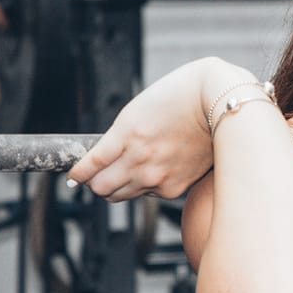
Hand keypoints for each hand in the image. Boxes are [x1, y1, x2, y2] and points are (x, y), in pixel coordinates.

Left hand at [69, 58, 257, 200]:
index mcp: (127, 135)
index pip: (90, 166)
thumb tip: (102, 162)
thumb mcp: (137, 110)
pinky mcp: (175, 187)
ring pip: (121, 195)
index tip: (74, 176)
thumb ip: (118, 137)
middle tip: (96, 175)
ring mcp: (158, 176)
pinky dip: (144, 185)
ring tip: (123, 173)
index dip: (78, 174)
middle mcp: (140, 160)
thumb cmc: (177, 97)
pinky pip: (148, 194)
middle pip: (101, 188)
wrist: (218, 101)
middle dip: (94, 183)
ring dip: (116, 187)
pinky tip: (152, 169)